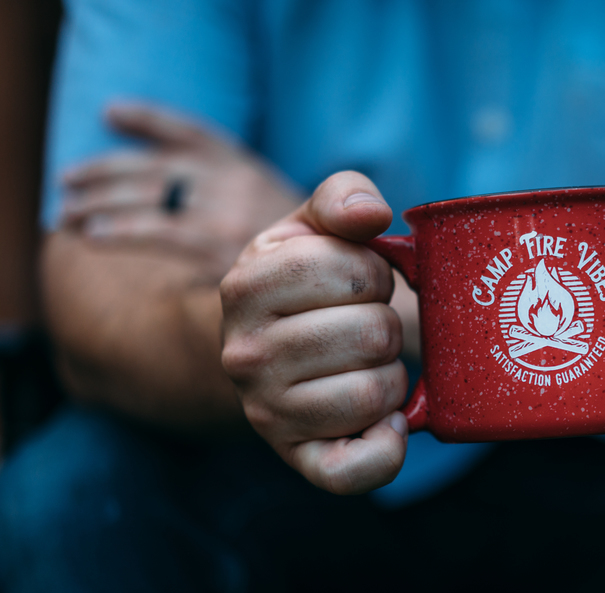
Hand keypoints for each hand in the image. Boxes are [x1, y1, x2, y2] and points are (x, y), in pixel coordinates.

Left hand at [60, 102, 302, 278]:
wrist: (346, 276)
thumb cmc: (308, 253)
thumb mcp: (285, 208)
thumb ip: (241, 193)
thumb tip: (190, 193)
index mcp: (246, 165)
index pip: (190, 131)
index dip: (147, 118)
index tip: (111, 112)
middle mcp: (234, 181)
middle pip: (155, 166)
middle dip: (103, 171)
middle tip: (69, 181)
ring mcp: (228, 212)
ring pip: (148, 196)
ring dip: (98, 202)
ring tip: (66, 213)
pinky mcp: (221, 246)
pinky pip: (159, 231)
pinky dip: (120, 230)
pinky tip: (93, 234)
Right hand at [220, 171, 409, 493]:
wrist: (262, 349)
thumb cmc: (301, 285)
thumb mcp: (309, 228)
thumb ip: (340, 197)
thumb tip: (371, 213)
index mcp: (246, 287)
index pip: (356, 271)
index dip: (375, 273)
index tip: (357, 282)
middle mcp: (247, 356)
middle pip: (373, 335)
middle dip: (386, 325)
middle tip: (364, 327)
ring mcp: (269, 414)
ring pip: (376, 394)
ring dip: (392, 377)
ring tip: (366, 366)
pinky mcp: (299, 459)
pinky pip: (356, 471)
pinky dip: (386, 449)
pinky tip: (386, 423)